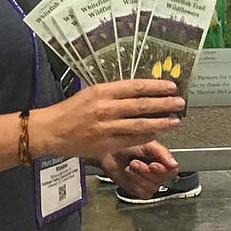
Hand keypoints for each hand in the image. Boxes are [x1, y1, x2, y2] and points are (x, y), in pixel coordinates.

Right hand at [34, 79, 184, 163]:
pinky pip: (131, 140)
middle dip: (164, 104)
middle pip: (141, 105)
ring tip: (175, 120)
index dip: (156, 87)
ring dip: (161, 122)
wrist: (51, 130)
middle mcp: (105, 108)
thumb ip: (115, 92)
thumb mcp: (91, 92)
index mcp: (102, 92)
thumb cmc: (71, 110)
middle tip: (180, 102)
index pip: (135, 87)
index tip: (171, 86)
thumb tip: (141, 91)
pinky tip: (156, 133)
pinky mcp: (105, 145)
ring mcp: (106, 128)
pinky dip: (146, 136)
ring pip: (139, 124)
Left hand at [98, 141, 178, 197]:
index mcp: (162, 159)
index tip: (153, 165)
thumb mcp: (147, 144)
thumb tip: (174, 164)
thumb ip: (162, 153)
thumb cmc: (125, 144)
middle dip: (146, 172)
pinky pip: (142, 193)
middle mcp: (157, 172)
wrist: (108, 152)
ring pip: (152, 187)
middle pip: (162, 180)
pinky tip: (129, 175)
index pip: (172, 170)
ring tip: (130, 166)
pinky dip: (134, 183)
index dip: (163, 170)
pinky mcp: (138, 189)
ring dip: (138, 177)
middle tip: (135, 162)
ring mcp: (148, 182)